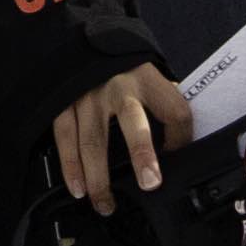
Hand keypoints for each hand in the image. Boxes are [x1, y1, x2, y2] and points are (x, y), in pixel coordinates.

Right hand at [51, 60, 193, 215]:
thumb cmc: (124, 70)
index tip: (179, 155)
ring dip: (99, 176)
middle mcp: (119, 86)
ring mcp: (88, 95)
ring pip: (93, 140)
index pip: (175, 110)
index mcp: (147, 79)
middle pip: (133, 122)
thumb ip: (164, 102)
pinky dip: (70, 166)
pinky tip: (77, 188)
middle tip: (150, 183)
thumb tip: (179, 144)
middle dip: (141, 154)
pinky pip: (65, 137)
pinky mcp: (63, 102)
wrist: (83, 41)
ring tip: (106, 204)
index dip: (181, 137)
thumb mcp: (149, 76)